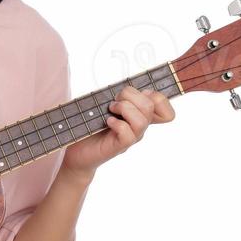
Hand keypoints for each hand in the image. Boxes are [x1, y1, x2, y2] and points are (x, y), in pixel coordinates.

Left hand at [60, 85, 174, 177]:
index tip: (131, 96)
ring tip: (110, 110)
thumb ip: (120, 97)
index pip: (161, 103)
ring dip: (124, 109)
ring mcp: (131, 137)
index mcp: (139, 113)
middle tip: (114, 101)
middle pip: (151, 105)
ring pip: (142, 121)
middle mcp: (139, 126)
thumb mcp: (107, 106)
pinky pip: (128, 134)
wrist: (79, 151)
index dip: (156, 95)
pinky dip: (117, 124)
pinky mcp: (120, 147)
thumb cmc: (92, 126)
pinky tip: (108, 122)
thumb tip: (127, 89)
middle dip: (130, 95)